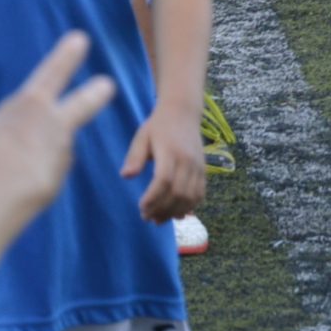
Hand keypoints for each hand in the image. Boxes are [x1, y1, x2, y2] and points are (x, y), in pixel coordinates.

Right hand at [0, 31, 119, 217]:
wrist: (2, 190)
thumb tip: (15, 148)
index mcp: (33, 102)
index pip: (54, 72)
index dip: (66, 56)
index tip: (80, 38)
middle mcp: (56, 124)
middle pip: (83, 104)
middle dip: (95, 93)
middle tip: (108, 84)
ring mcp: (60, 152)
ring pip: (35, 153)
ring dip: (19, 161)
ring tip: (3, 170)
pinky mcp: (56, 180)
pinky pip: (32, 178)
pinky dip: (19, 183)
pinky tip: (9, 188)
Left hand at [122, 99, 205, 220]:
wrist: (183, 111)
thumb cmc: (158, 125)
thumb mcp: (142, 136)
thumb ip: (135, 156)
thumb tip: (126, 176)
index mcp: (170, 151)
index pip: (164, 180)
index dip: (153, 198)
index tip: (141, 207)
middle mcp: (187, 160)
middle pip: (178, 192)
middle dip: (162, 209)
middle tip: (147, 217)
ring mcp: (198, 166)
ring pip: (190, 197)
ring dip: (175, 212)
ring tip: (159, 219)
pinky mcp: (204, 170)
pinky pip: (200, 194)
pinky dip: (189, 207)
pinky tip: (176, 213)